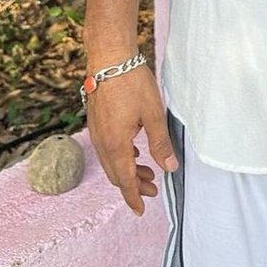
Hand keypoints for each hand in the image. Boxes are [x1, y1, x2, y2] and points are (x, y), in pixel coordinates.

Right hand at [85, 63, 178, 216]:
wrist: (109, 57)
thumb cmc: (131, 82)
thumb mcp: (154, 114)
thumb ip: (161, 143)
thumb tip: (169, 168)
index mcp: (116, 144)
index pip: (125, 180)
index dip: (134, 197)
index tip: (141, 209)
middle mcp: (102, 142)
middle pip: (116, 174)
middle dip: (133, 185)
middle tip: (153, 189)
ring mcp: (97, 131)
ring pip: (111, 161)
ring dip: (128, 170)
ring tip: (148, 171)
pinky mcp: (96, 121)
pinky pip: (107, 148)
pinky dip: (121, 156)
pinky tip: (134, 150)